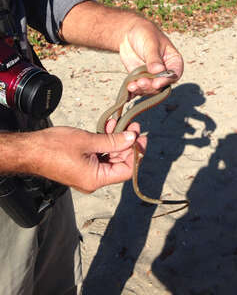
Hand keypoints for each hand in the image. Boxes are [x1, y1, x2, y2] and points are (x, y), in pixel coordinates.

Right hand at [27, 124, 145, 192]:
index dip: (136, 153)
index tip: (141, 137)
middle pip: (119, 163)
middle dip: (126, 143)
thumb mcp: (88, 141)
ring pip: (110, 158)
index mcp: (96, 179)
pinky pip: (99, 156)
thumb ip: (113, 141)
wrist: (30, 150)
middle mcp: (94, 180)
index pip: (127, 170)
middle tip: (132, 125)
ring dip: (115, 140)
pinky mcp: (82, 167)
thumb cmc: (54, 147)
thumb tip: (132, 138)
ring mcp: (88, 174)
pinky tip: (107, 128)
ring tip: (118, 123)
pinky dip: (104, 143)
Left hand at [120, 19, 183, 94]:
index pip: (174, 74)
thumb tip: (158, 70)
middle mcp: (165, 72)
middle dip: (151, 87)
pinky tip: (128, 93)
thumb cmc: (145, 34)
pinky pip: (138, 89)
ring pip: (150, 89)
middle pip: (162, 85)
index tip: (157, 83)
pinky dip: (133, 92)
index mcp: (173, 61)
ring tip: (132, 86)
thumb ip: (154, 58)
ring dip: (141, 90)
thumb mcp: (150, 43)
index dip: (167, 80)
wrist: (129, 34)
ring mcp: (152, 78)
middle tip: (141, 82)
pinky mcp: (141, 80)